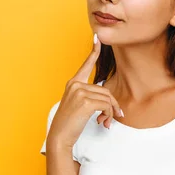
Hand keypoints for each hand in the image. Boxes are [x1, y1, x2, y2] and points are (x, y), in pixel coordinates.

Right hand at [46, 33, 123, 153]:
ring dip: (111, 112)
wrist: (60, 137)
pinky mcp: (85, 101)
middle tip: (114, 117)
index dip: (93, 51)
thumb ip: (90, 98)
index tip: (98, 38)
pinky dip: (109, 115)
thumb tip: (111, 103)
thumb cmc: (69, 124)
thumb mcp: (78, 107)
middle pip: (105, 90)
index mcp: (72, 84)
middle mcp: (75, 85)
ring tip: (106, 122)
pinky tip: (103, 122)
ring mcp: (79, 92)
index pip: (86, 65)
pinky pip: (106, 105)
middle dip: (113, 105)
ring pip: (107, 98)